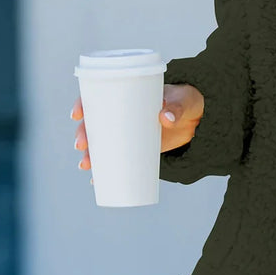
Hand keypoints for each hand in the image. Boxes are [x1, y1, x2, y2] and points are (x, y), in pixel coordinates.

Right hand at [70, 84, 205, 179]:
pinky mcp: (137, 147)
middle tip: (82, 145)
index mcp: (129, 94)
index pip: (99, 95)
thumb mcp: (182, 100)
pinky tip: (95, 180)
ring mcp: (128, 131)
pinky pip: (115, 158)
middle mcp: (123, 113)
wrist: (197, 117)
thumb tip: (166, 118)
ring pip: (101, 142)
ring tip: (86, 165)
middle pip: (94, 122)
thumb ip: (176, 107)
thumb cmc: (186, 101)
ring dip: (89, 154)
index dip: (83, 103)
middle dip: (83, 134)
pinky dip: (105, 169)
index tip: (77, 114)